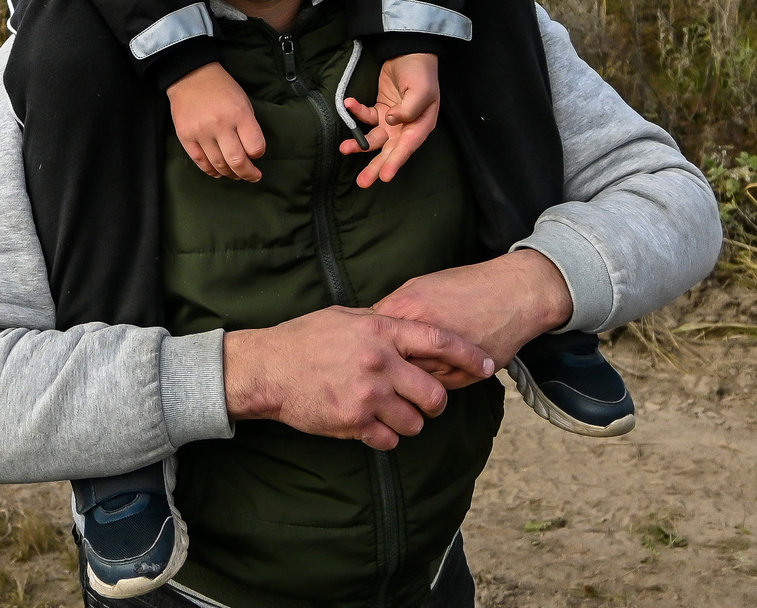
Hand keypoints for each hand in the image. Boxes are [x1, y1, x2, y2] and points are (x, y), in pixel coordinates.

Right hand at [170, 62, 265, 181]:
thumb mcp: (243, 101)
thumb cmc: (221, 88)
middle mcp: (220, 124)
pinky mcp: (185, 136)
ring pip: (218, 165)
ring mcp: (201, 132)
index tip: (256, 154)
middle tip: (252, 176)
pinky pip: (200, 162)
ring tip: (235, 174)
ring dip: (230, 174)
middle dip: (248, 173)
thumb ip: (248, 126)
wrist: (190, 75)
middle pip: (237, 161)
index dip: (258, 154)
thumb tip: (251, 152)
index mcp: (239, 114)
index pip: (255, 147)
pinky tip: (218, 172)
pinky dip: (211, 171)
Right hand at [223, 307, 497, 448]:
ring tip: (394, 413)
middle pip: (435, 395)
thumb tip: (406, 326)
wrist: (267, 369)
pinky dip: (386, 436)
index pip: (439, 342)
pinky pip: (389, 440)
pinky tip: (372, 425)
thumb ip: (379, 323)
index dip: (469, 355)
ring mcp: (367, 395)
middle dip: (436, 403)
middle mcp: (379, 363)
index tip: (488, 365)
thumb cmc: (304, 338)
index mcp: (380, 331)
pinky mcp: (353, 422)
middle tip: (427, 402)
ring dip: (410, 422)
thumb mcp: (345, 317)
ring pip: (415, 423)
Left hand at [341, 51, 440, 187]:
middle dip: (376, 166)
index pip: (407, 147)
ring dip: (359, 144)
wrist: (409, 52)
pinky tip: (348, 104)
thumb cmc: (420, 72)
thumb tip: (391, 121)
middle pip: (390, 150)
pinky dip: (356, 113)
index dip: (395, 162)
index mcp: (421, 125)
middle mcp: (406, 127)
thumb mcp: (420, 89)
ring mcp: (392, 120)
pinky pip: (366, 117)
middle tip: (363, 182)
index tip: (385, 177)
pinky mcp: (380, 110)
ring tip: (344, 150)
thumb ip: (409, 108)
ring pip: (375, 139)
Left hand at [372, 250, 573, 369]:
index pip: (372, 336)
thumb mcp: (423, 285)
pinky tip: (427, 378)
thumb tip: (371, 324)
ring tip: (398, 378)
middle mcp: (423, 334)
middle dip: (382, 367)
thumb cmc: (468, 286)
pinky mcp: (463, 375)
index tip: (361, 350)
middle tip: (375, 371)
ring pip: (410, 380)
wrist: (515, 294)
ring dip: (404, 380)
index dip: (366, 345)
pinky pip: (435, 387)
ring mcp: (444, 356)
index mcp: (408, 307)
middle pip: (388, 362)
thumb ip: (397, 307)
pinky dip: (429, 385)